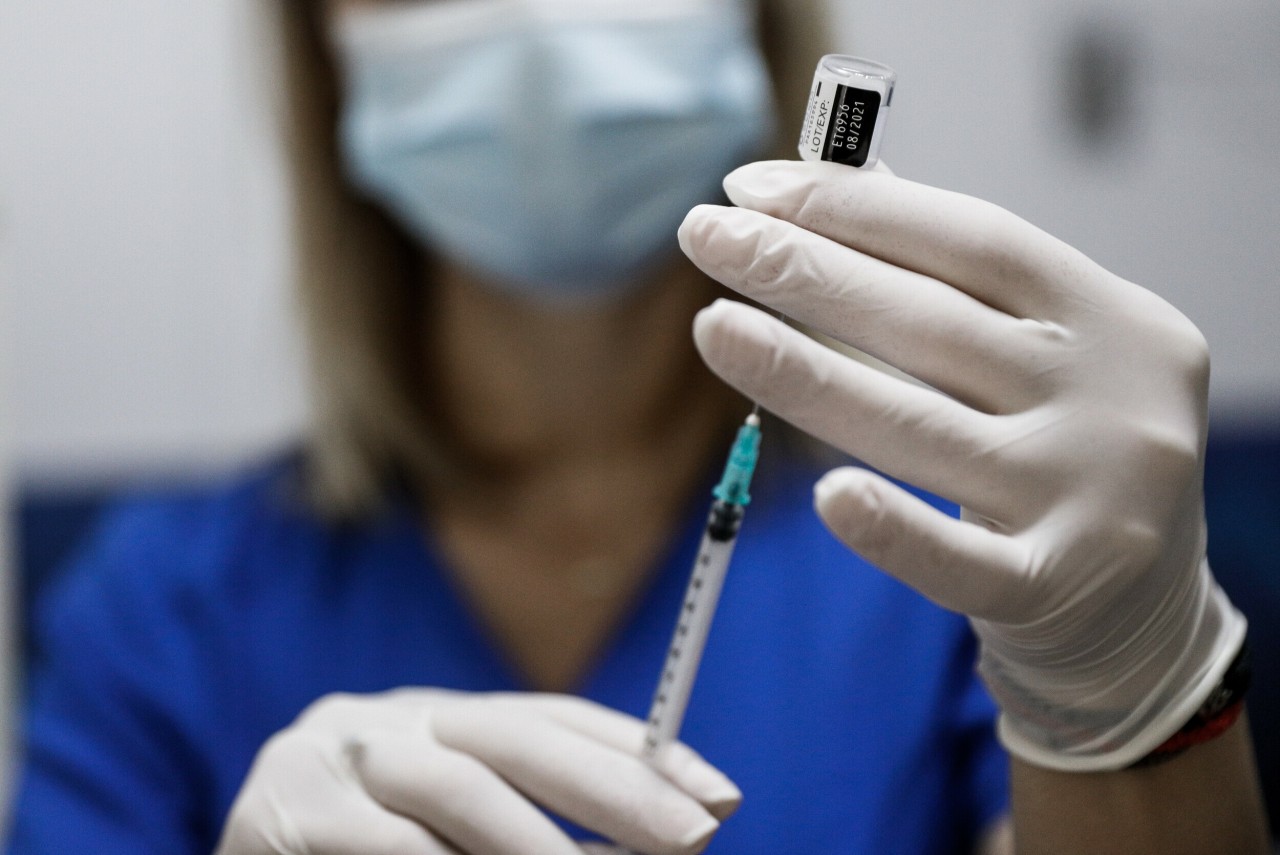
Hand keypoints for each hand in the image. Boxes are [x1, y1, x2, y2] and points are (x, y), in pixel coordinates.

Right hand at [216, 689, 739, 854]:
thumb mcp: (458, 839)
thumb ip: (533, 829)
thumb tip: (663, 835)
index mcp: (438, 719)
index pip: (554, 719)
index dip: (639, 753)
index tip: (720, 796)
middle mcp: (389, 720)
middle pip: (517, 737)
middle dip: (614, 789)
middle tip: (694, 837)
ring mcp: (331, 755)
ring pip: (455, 786)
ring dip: (538, 842)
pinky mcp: (282, 810)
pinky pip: (384, 843)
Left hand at [678, 160, 1245, 770]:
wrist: (1144, 605)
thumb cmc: (1065, 450)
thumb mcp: (1042, 350)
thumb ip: (951, 276)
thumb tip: (829, 181)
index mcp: (1112, 318)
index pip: (973, 241)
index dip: (857, 209)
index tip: (752, 187)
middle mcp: (1112, 399)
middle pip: (934, 323)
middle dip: (805, 271)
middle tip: (705, 234)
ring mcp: (1089, 497)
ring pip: (920, 427)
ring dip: (802, 372)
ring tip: (714, 327)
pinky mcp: (1054, 586)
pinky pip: (955, 561)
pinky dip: (890, 528)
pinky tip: (823, 493)